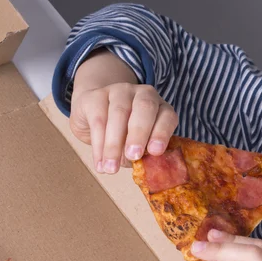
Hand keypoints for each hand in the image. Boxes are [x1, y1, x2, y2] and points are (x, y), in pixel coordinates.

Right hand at [70, 49, 177, 173]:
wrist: (94, 113)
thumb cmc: (125, 134)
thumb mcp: (139, 144)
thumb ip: (144, 153)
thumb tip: (142, 169)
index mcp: (160, 107)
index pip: (167, 116)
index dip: (162, 133)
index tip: (155, 152)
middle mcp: (143, 94)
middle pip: (144, 108)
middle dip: (139, 133)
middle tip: (132, 156)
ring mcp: (120, 91)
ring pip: (118, 114)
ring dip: (114, 144)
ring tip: (111, 168)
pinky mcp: (96, 95)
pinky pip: (98, 119)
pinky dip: (99, 144)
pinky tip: (99, 162)